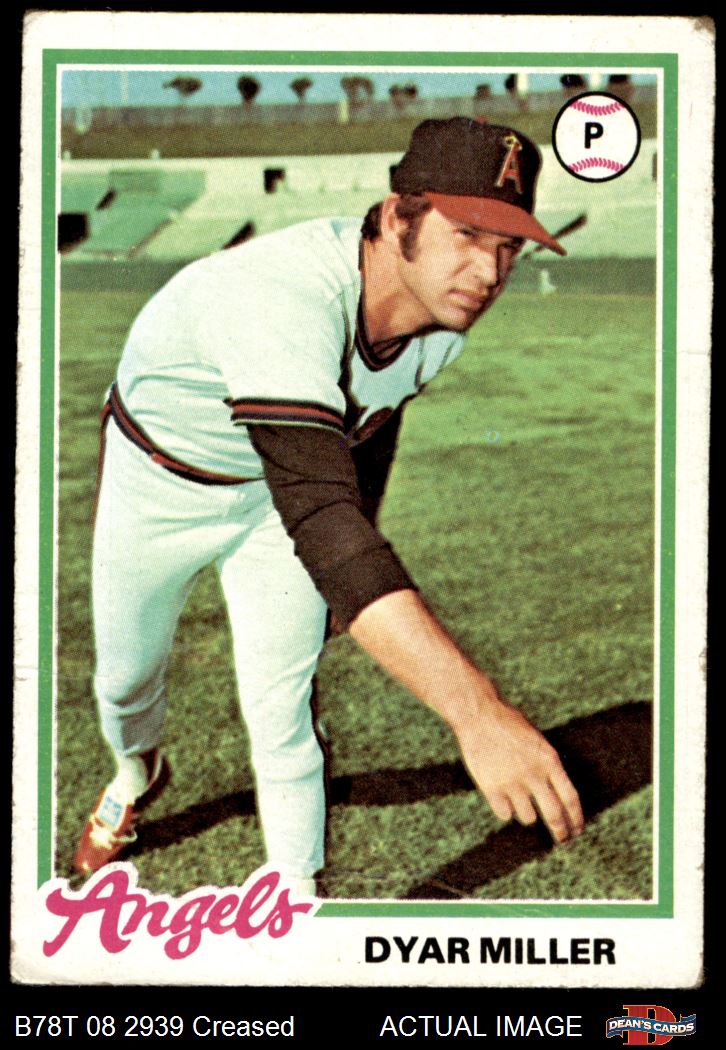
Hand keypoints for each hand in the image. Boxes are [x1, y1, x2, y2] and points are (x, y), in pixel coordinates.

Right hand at [454, 697, 583, 843]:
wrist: (479, 715)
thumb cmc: (509, 724)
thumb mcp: (537, 741)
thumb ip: (547, 767)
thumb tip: (558, 797)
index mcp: (549, 760)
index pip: (570, 798)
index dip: (576, 818)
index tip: (577, 830)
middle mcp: (533, 774)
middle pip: (554, 815)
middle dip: (561, 832)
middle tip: (562, 839)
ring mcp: (512, 783)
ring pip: (528, 818)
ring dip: (527, 814)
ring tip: (520, 799)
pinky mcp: (491, 788)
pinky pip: (505, 814)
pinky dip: (505, 809)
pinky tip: (502, 796)